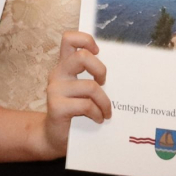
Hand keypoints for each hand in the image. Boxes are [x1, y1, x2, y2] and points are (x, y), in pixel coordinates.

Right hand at [42, 30, 112, 157]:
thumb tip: (121, 72)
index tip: (97, 52)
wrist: (54, 136)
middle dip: (100, 70)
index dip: (85, 40)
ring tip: (106, 112)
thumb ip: (91, 77)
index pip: (69, 39)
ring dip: (104, 102)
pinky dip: (97, 113)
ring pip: (90, 86)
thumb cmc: (74, 112)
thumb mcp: (82, 90)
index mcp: (65, 65)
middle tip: (103, 83)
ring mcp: (56, 89)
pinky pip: (86, 105)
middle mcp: (58, 73)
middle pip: (82, 57)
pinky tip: (98, 119)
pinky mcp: (57, 106)